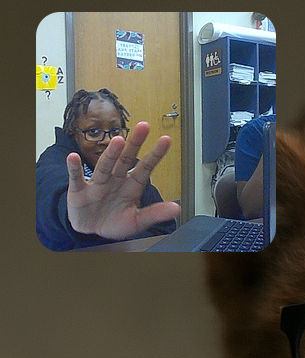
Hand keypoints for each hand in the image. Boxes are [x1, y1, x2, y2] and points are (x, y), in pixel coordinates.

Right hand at [66, 122, 180, 239]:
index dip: (156, 155)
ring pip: (105, 166)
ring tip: (118, 141)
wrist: (91, 230)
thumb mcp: (138, 221)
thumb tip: (177, 208)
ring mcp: (97, 183)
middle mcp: (115, 180)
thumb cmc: (115, 222)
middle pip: (126, 159)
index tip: (166, 139)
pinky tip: (73, 157)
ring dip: (111, 153)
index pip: (146, 168)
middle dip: (135, 144)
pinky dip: (74, 168)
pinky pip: (76, 177)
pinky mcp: (79, 190)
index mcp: (131, 186)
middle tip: (144, 126)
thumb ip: (156, 213)